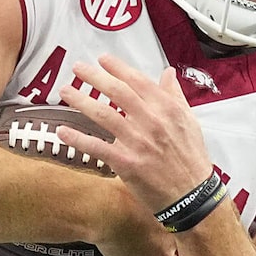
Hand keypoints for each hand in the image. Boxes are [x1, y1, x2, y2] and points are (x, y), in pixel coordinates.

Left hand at [64, 55, 216, 214]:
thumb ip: (175, 95)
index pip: (138, 81)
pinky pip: (97, 147)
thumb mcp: (190, 122)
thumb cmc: (191, 160)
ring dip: (81, 100)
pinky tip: (62, 132)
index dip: (117, 68)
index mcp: (167, 109)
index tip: (102, 60)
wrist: (192, 196)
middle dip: (94, 77)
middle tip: (77, 68)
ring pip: (104, 115)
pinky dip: (78, 139)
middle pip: (117, 92)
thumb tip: (168, 74)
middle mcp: (152, 122)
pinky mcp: (127, 163)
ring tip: (66, 91)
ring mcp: (138, 142)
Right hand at [85, 188, 179, 255]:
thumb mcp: (140, 187)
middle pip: (171, 253)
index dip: (165, 233)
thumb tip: (142, 188)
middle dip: (160, 251)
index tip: (157, 231)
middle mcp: (168, 240)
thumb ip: (147, 194)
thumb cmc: (119, 194)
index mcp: (173, 220)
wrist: (105, 209)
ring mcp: (155, 255)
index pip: (179, 232)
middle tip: (148, 247)